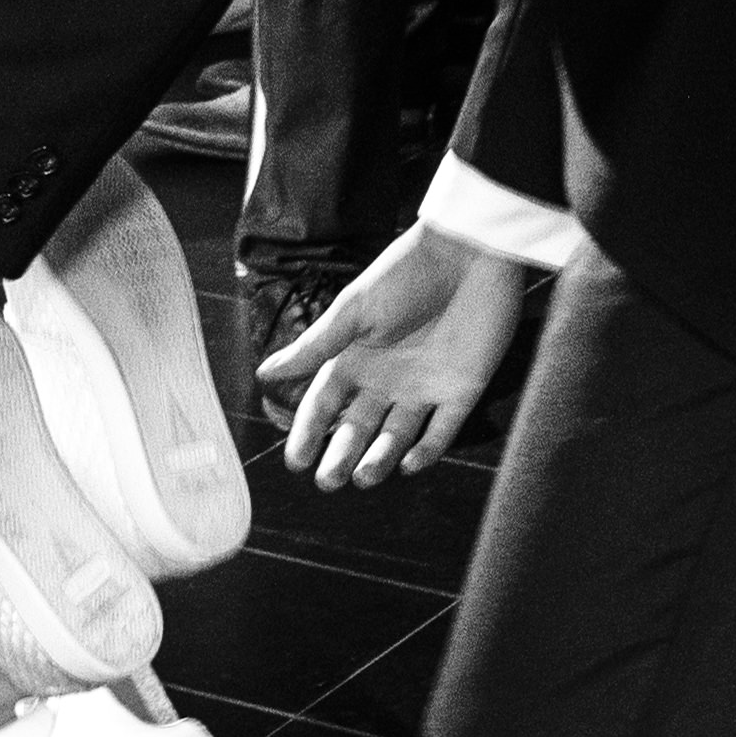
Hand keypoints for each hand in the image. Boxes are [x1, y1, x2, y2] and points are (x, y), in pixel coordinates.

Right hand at [251, 226, 525, 487]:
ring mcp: (423, 387)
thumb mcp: (354, 311)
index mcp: (354, 357)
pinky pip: (441, 430)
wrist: (470, 255)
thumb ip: (316, 347)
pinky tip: (407, 465)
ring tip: (363, 478)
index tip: (296, 461)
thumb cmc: (406, 274)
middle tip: (328, 481)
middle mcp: (385, 379)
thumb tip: (265, 374)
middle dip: (340, 455)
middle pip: (357, 427)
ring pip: (396, 435)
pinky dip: (427, 451)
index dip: (309, 432)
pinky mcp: (461, 390)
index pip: (324, 404)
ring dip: (379, 459)